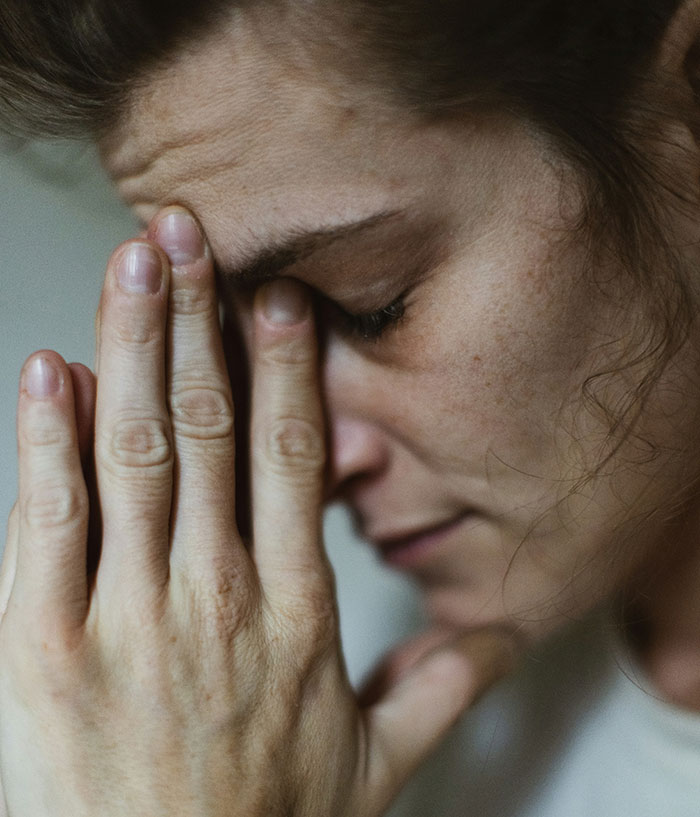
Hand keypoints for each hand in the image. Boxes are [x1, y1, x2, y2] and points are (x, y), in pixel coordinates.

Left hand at [0, 207, 514, 815]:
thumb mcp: (374, 770)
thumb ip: (437, 691)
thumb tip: (494, 643)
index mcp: (294, 614)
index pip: (293, 459)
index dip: (285, 369)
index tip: (278, 300)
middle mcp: (214, 598)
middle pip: (210, 428)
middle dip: (198, 320)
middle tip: (193, 237)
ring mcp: (126, 620)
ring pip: (134, 453)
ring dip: (132, 347)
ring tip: (136, 266)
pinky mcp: (43, 651)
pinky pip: (45, 525)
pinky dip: (48, 440)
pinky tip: (53, 370)